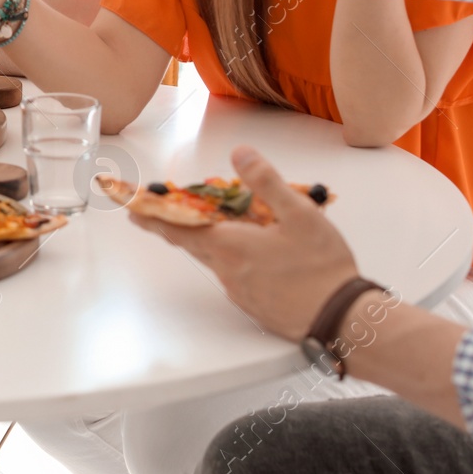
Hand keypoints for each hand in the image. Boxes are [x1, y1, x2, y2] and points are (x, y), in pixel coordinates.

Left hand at [128, 146, 358, 340]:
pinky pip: (234, 273)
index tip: (131, 208)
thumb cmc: (322, 268)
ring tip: (227, 220)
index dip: (153, 215)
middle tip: (167, 210)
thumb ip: (266, 182)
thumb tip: (240, 154)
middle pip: (193, 242)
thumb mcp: (299, 215)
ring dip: (213, 238)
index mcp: (230, 245)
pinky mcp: (254, 303)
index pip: (179, 226)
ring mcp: (239, 290)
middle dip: (178, 224)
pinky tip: (258, 249)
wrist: (341, 319)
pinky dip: (234, 256)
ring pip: (216, 257)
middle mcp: (227, 270)